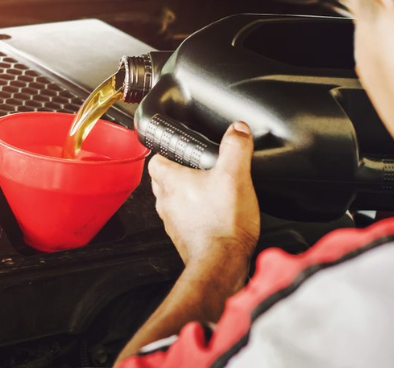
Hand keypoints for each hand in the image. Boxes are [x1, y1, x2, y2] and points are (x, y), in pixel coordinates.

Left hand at [148, 122, 259, 269]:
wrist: (222, 264)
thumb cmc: (222, 224)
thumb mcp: (235, 176)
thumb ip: (236, 148)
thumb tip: (238, 129)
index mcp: (171, 181)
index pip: (155, 159)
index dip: (167, 151)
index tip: (180, 149)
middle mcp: (166, 201)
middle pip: (163, 180)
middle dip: (179, 172)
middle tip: (198, 168)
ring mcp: (173, 222)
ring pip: (173, 200)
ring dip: (186, 194)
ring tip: (208, 190)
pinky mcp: (184, 237)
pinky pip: (184, 219)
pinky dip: (195, 214)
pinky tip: (214, 214)